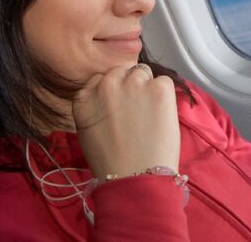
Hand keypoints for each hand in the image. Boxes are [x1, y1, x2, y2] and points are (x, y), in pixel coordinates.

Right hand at [71, 64, 180, 179]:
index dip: (115, 91)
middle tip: (138, 109)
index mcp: (84, 96)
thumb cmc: (112, 163)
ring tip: (150, 114)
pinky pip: (164, 82)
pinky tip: (161, 116)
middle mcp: (107, 84)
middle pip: (123, 71)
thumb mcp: (90, 131)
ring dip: (148, 88)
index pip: (102, 78)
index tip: (121, 106)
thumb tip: (113, 97)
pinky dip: (166, 96)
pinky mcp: (158, 88)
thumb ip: (97, 106)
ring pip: (144, 73)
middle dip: (131, 85)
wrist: (135, 178)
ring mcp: (133, 83)